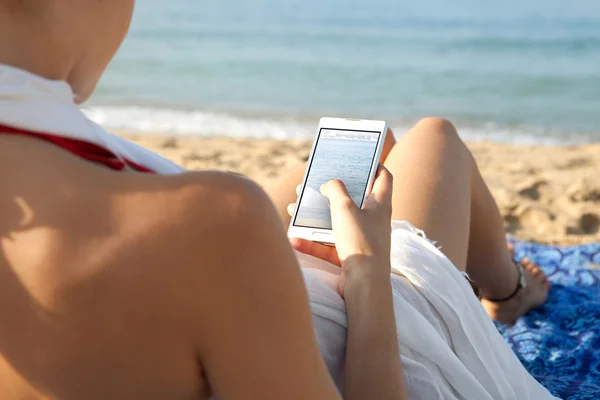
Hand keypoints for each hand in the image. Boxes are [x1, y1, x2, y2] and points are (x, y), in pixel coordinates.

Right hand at [290, 166, 392, 297]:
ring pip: (337, 222)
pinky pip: (328, 246)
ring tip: (297, 208)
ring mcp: (362, 239)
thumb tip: (329, 183)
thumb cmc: (361, 242)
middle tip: (316, 183)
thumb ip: (335, 189)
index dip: (374, 165)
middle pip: (354, 199)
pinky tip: (293, 239)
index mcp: (380, 205)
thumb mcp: (344, 208)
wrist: (365, 285)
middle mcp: (373, 221)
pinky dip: (312, 242)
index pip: (383, 177)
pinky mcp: (350, 256)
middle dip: (333, 191)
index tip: (359, 158)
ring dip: (317, 216)